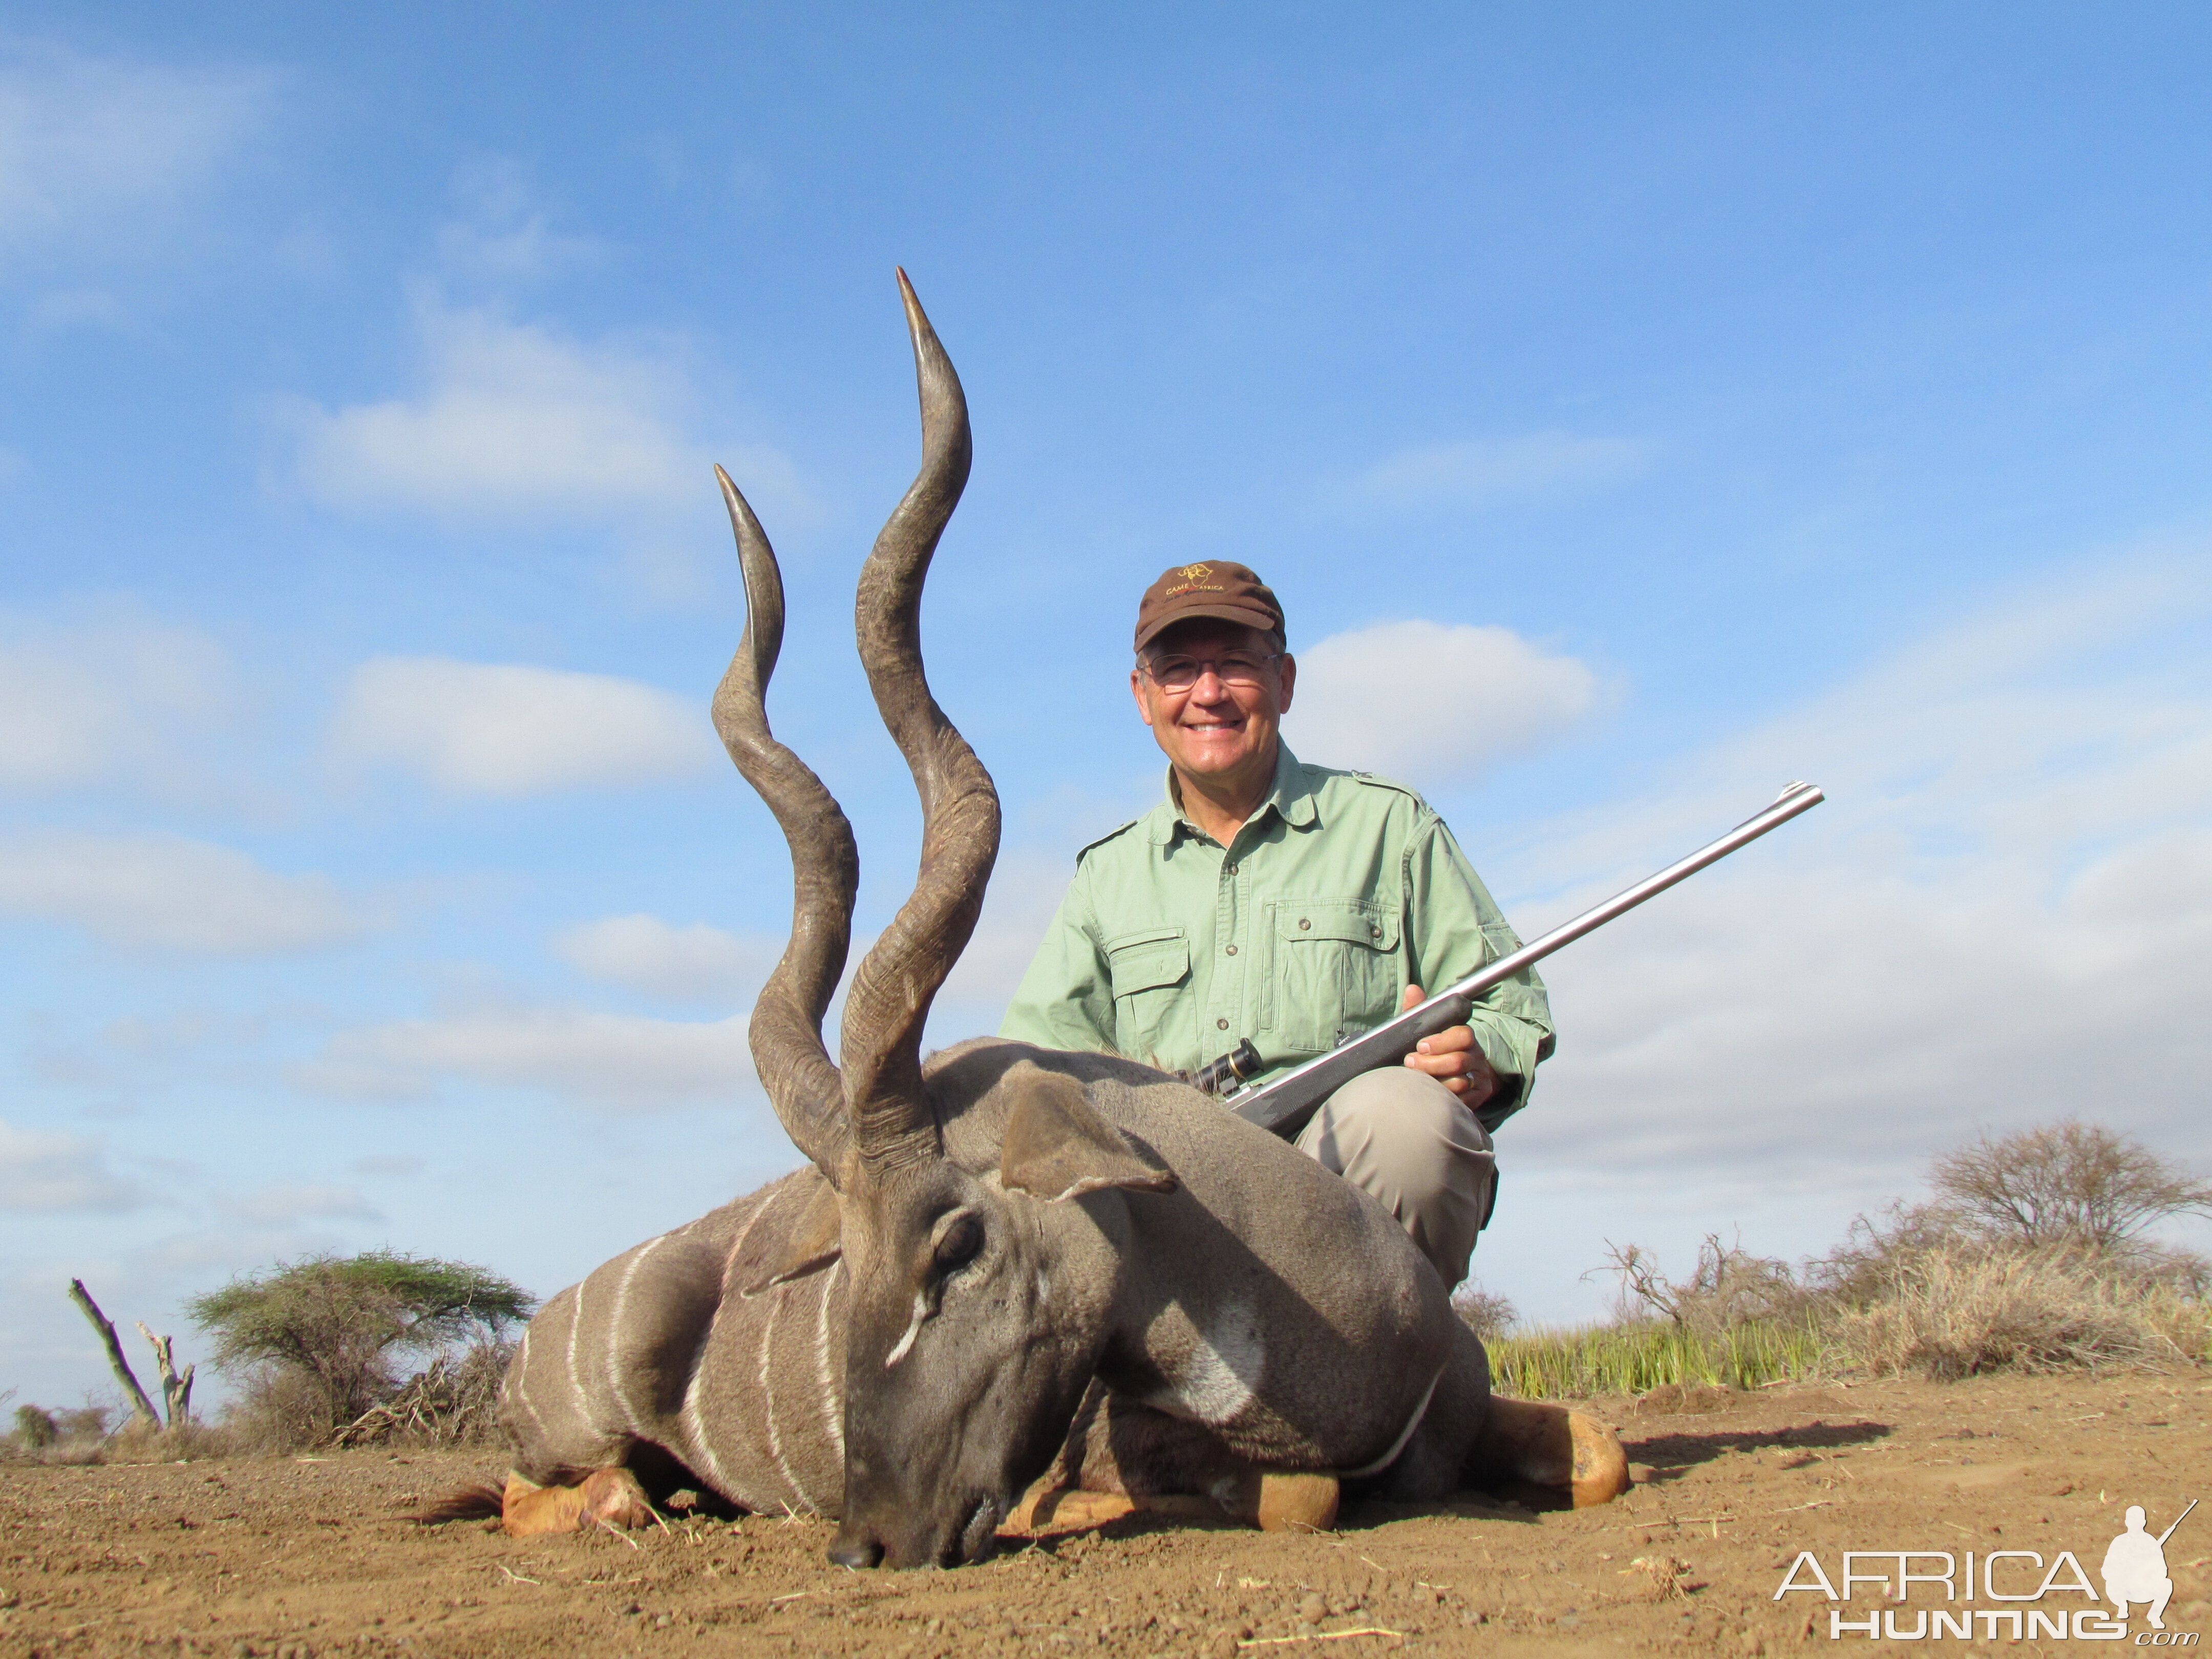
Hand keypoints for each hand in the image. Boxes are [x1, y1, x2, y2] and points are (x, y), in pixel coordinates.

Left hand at [1400, 983, 1496, 1105]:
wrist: (1448, 1079)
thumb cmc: (1432, 1052)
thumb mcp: (1424, 1031)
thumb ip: (1418, 1012)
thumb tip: (1412, 989)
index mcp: (1465, 1038)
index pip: (1463, 1035)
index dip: (1440, 1041)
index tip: (1420, 1046)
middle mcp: (1476, 1056)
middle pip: (1458, 1060)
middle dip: (1430, 1063)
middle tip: (1410, 1063)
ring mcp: (1479, 1078)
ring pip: (1460, 1082)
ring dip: (1434, 1082)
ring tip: (1416, 1081)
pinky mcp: (1478, 1097)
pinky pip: (1463, 1101)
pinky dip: (1444, 1099)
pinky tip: (1430, 1095)